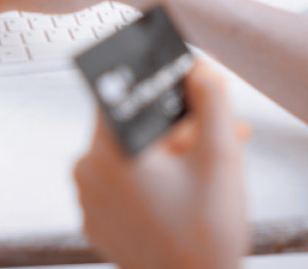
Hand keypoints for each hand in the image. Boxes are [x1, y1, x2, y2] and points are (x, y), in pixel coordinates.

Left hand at [74, 63, 248, 268]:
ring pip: (131, 155)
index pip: (122, 94)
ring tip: (210, 161)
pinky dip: (153, 178)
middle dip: (179, 124)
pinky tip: (189, 185)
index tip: (183, 88)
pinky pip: (123, 183)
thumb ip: (211, 103)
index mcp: (107, 152)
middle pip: (133, 126)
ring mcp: (89, 200)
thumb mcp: (220, 159)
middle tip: (217, 129)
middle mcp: (87, 172)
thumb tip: (199, 70)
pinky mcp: (96, 221)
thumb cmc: (206, 238)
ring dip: (171, 151)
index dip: (156, 87)